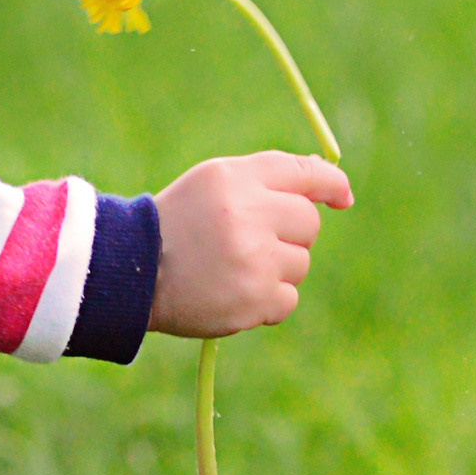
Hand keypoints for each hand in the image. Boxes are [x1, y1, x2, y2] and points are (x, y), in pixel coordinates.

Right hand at [151, 151, 351, 337]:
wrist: (133, 274)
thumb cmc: (179, 223)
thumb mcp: (214, 183)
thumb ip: (269, 177)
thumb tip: (334, 188)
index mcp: (236, 180)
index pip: (304, 174)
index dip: (331, 185)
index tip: (342, 198)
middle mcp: (248, 215)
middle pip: (308, 223)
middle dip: (289, 233)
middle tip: (250, 241)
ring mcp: (253, 260)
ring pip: (300, 263)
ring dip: (276, 268)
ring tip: (233, 268)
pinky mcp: (255, 300)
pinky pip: (289, 299)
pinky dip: (268, 300)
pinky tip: (234, 292)